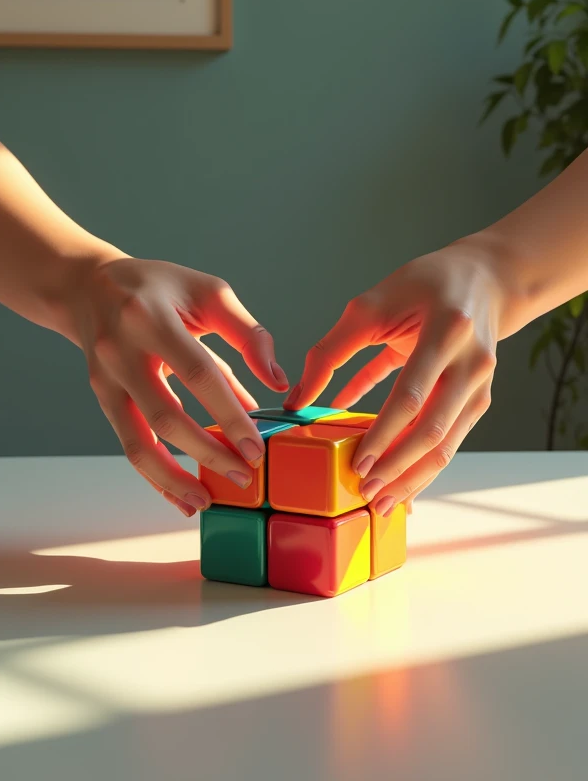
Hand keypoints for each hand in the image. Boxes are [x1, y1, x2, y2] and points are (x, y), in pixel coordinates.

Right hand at [65, 256, 287, 515]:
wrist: (89, 287)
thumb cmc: (159, 287)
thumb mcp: (208, 292)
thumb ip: (247, 333)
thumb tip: (277, 381)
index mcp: (152, 317)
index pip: (198, 374)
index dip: (229, 415)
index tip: (257, 446)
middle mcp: (122, 351)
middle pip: (166, 416)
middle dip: (208, 452)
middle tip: (246, 475)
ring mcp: (106, 379)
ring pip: (137, 442)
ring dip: (174, 478)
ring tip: (209, 501)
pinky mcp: (102, 398)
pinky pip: (128, 444)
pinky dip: (155, 477)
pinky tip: (181, 497)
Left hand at [286, 237, 510, 513]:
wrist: (485, 279)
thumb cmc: (424, 284)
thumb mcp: (371, 304)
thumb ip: (331, 350)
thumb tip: (297, 399)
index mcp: (446, 330)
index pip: (411, 395)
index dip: (383, 434)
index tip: (358, 463)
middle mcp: (471, 362)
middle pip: (433, 430)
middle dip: (397, 468)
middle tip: (364, 491)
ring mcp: (480, 385)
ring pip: (446, 445)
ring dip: (411, 477)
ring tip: (381, 501)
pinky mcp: (476, 398)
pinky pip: (446, 439)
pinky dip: (418, 461)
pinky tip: (394, 478)